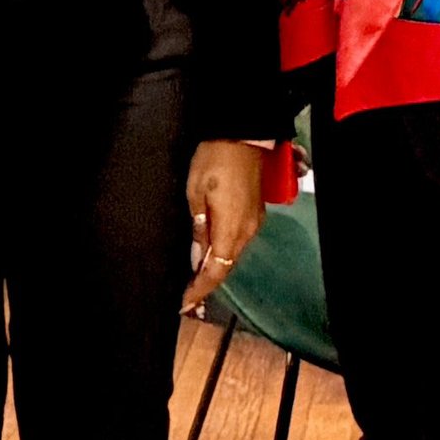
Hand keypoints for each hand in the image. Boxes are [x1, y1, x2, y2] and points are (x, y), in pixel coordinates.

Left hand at [182, 140, 264, 313]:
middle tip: (185, 295)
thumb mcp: (196, 192)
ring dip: (215, 269)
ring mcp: (254, 223)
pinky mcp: (256, 214)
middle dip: (206, 284)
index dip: (200, 290)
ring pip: (233, 256)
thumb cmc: (214, 160)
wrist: (244, 136)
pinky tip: (210, 253)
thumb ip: (198, 228)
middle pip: (226, 267)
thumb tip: (197, 259)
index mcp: (231, 229)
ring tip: (194, 279)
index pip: (216, 271)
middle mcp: (247, 232)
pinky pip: (238, 242)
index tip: (183, 303)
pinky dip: (223, 253)